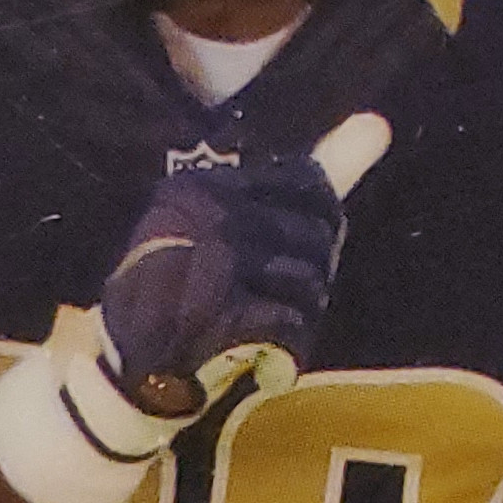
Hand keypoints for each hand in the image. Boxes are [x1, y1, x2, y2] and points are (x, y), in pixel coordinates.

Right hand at [0, 113, 389, 502]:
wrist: (122, 378)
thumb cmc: (184, 297)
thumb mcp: (234, 228)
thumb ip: (311, 179)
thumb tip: (381, 125)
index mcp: (202, 187)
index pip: (305, 185)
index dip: (311, 231)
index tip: (278, 262)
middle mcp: (203, 215)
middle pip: (314, 233)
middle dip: (306, 278)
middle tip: (267, 304)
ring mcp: (208, 263)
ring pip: (308, 280)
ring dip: (298, 317)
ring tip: (262, 331)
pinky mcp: (215, 315)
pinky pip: (290, 325)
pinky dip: (287, 353)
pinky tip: (265, 364)